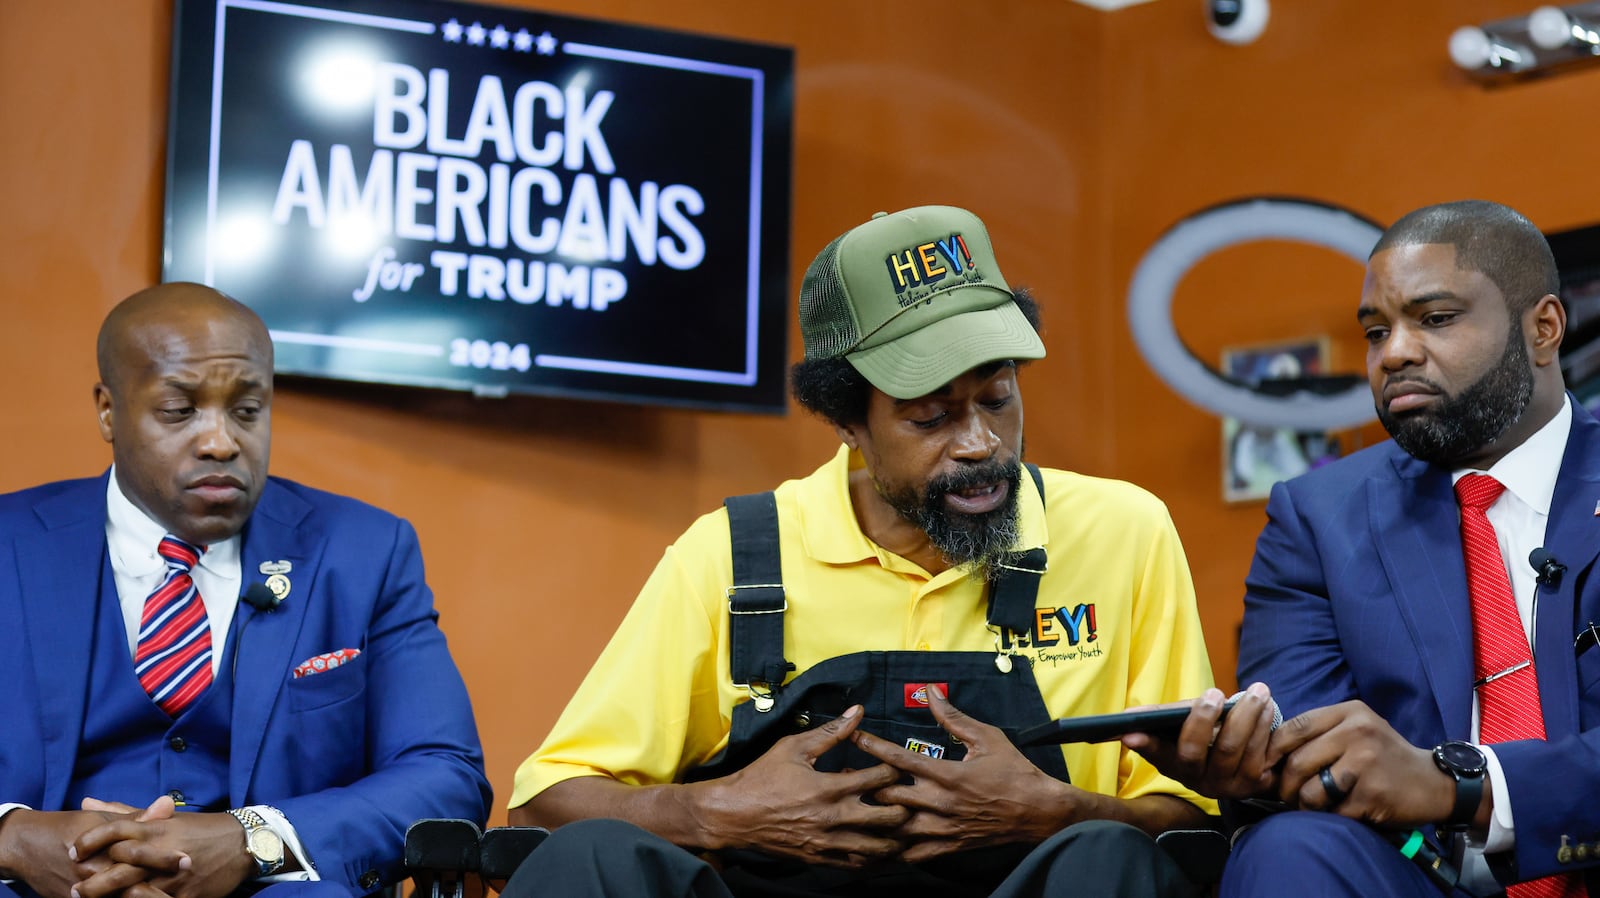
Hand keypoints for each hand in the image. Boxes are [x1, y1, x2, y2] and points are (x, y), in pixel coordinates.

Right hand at [0, 804, 168, 897]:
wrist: (28, 846)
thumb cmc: (70, 827)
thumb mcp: (101, 818)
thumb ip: (136, 817)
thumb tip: (168, 804)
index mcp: (103, 849)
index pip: (138, 856)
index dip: (163, 859)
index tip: (188, 859)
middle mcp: (94, 873)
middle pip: (131, 886)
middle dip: (159, 887)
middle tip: (184, 880)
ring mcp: (84, 893)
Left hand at [70, 804, 250, 897]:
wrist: (245, 843)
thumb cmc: (203, 829)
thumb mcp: (168, 817)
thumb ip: (126, 812)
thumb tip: (88, 803)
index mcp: (158, 828)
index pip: (117, 830)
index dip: (91, 840)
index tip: (73, 851)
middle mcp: (163, 850)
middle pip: (122, 866)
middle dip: (95, 881)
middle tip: (75, 889)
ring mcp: (175, 875)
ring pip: (136, 889)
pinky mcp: (186, 895)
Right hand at [700, 705, 909, 867]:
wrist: (733, 814)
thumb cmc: (762, 777)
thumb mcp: (794, 747)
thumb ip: (830, 731)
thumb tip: (856, 711)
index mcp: (829, 787)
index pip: (880, 779)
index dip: (895, 770)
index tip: (896, 766)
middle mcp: (833, 818)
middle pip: (888, 818)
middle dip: (903, 807)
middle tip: (904, 798)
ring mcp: (827, 842)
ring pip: (877, 848)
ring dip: (893, 836)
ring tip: (898, 825)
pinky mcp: (819, 858)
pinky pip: (856, 864)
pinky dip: (871, 855)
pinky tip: (875, 843)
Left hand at [851, 685, 1078, 863]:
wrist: (1038, 811)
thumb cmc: (1013, 771)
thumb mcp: (986, 737)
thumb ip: (953, 717)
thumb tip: (931, 691)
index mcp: (947, 774)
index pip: (899, 759)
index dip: (873, 746)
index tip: (855, 737)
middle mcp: (940, 803)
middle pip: (888, 796)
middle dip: (865, 784)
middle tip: (845, 775)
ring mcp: (942, 828)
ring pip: (895, 827)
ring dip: (875, 816)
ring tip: (855, 807)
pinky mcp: (948, 846)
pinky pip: (912, 854)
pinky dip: (893, 848)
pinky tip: (880, 840)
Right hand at [1122, 683, 1279, 799]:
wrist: (1245, 757)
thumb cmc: (1206, 732)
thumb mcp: (1183, 725)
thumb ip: (1161, 717)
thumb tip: (1127, 717)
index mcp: (1171, 763)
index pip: (1155, 753)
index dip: (1145, 745)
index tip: (1132, 733)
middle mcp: (1195, 780)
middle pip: (1194, 751)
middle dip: (1204, 718)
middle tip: (1215, 692)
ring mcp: (1224, 785)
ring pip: (1232, 749)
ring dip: (1246, 716)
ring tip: (1257, 691)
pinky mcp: (1252, 785)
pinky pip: (1258, 754)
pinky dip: (1263, 726)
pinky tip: (1267, 707)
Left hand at [1268, 700, 1457, 828]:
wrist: (1433, 783)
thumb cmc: (1383, 757)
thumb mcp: (1355, 729)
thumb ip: (1319, 733)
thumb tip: (1267, 750)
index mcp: (1349, 712)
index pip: (1293, 727)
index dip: (1271, 750)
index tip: (1264, 767)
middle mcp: (1358, 731)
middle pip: (1297, 761)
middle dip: (1284, 785)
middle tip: (1286, 796)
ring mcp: (1367, 762)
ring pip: (1311, 790)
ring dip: (1304, 804)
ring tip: (1312, 805)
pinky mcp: (1374, 793)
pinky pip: (1333, 812)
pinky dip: (1331, 817)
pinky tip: (1342, 812)